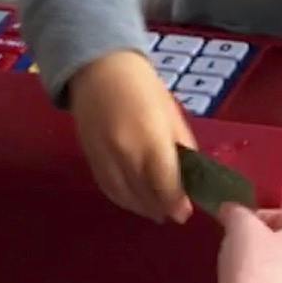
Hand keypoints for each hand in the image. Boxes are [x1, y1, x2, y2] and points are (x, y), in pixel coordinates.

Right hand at [70, 50, 193, 224]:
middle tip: (175, 214)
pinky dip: (123, 200)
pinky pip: (108, 189)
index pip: (166, 186)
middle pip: (146, 197)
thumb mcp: (171, 114)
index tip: (185, 213)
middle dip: (162, 209)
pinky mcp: (90, 159)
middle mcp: (126, 155)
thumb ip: (182, 147)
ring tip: (157, 211)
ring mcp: (105, 159)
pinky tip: (135, 201)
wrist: (98, 68)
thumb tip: (190, 179)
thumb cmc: (143, 86)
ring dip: (143, 208)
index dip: (176, 205)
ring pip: (125, 198)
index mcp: (152, 141)